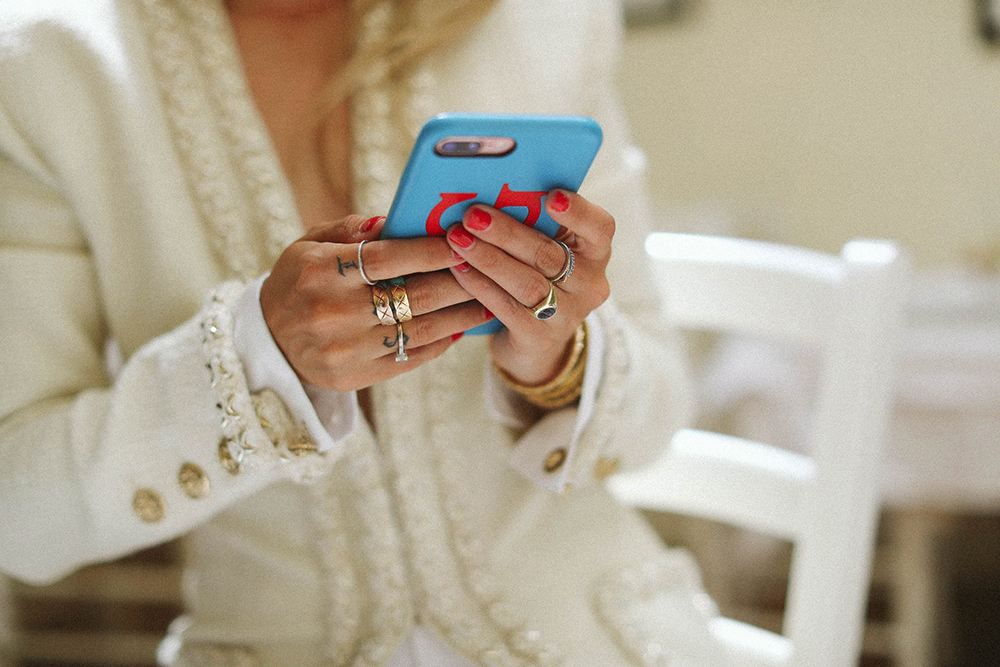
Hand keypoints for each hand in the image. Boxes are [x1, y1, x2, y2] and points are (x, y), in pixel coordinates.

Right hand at [260, 215, 491, 390]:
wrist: (268, 341)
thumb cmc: (298, 280)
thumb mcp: (310, 244)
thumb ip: (352, 229)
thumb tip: (397, 221)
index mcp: (321, 271)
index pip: (389, 257)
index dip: (431, 249)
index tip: (462, 239)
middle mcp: (333, 312)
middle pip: (414, 294)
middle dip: (458, 279)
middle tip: (488, 267)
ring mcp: (346, 349)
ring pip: (420, 328)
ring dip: (460, 314)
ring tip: (487, 299)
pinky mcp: (355, 376)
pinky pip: (410, 357)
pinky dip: (440, 341)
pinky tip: (459, 327)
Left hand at [444, 190, 613, 385]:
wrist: (535, 339)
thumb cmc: (535, 274)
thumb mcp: (545, 246)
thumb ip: (532, 220)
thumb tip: (489, 188)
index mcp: (596, 251)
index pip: (600, 227)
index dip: (578, 212)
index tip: (551, 197)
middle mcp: (590, 284)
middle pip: (548, 254)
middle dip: (507, 233)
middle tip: (473, 215)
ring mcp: (568, 315)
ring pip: (527, 282)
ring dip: (488, 258)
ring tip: (458, 238)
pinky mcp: (540, 338)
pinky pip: (507, 308)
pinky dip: (480, 285)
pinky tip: (458, 268)